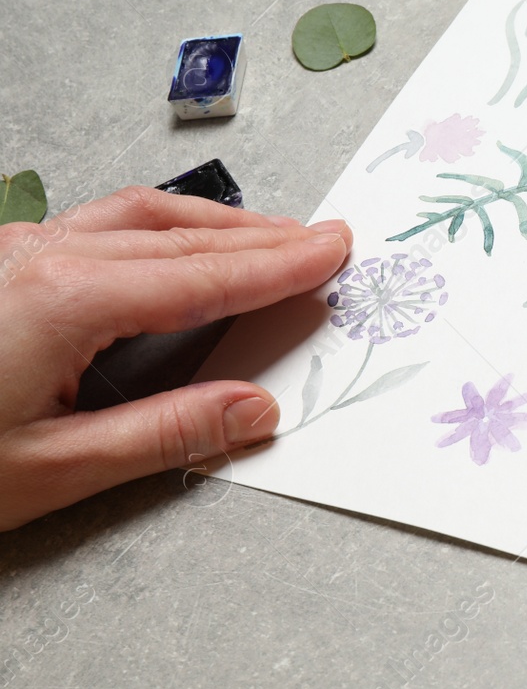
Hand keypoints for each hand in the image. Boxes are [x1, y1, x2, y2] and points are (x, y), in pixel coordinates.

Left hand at [0, 187, 350, 531]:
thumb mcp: (50, 470)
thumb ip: (164, 433)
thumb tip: (254, 409)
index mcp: (60, 300)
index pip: (201, 277)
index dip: (277, 265)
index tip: (332, 250)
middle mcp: (35, 258)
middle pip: (175, 234)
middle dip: (258, 236)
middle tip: (322, 239)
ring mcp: (8, 254)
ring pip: (131, 218)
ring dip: (209, 226)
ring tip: (267, 238)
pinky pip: (93, 228)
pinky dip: (157, 231)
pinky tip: (173, 248)